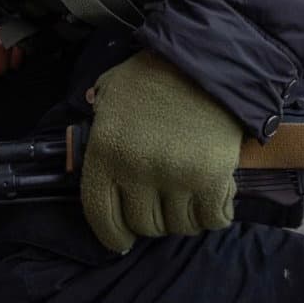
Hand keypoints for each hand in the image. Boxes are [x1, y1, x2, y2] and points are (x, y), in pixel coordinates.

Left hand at [80, 50, 242, 252]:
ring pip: (178, 226)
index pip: (100, 215)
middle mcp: (136, 171)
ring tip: (186, 194)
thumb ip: (97, 118)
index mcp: (105, 152)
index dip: (111, 236)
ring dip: (183, 217)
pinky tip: (213, 198)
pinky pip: (211, 219)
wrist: (204, 62)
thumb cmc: (152, 76)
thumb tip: (90, 139)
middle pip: (144, 224)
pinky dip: (214, 214)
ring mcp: (175, 177)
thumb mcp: (110, 92)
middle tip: (161, 202)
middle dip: (152, 219)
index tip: (121, 241)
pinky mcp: (212, 179)